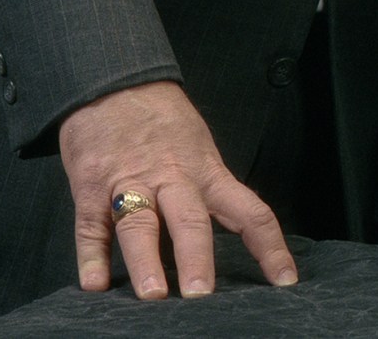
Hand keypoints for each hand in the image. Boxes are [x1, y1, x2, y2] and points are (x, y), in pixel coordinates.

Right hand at [60, 80, 296, 298]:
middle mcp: (173, 179)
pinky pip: (91, 225)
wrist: (115, 82)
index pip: (249, 212)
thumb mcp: (199, 147)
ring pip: (139, 224)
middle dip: (197, 259)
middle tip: (202, 296)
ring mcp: (130, 183)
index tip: (285, 281)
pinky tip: (96, 283)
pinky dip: (91, 256)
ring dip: (146, 261)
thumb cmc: (163, 121)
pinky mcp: (91, 186)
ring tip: (153, 295)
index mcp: (207, 172)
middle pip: (190, 220)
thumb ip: (209, 191)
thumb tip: (233, 237)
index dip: (270, 247)